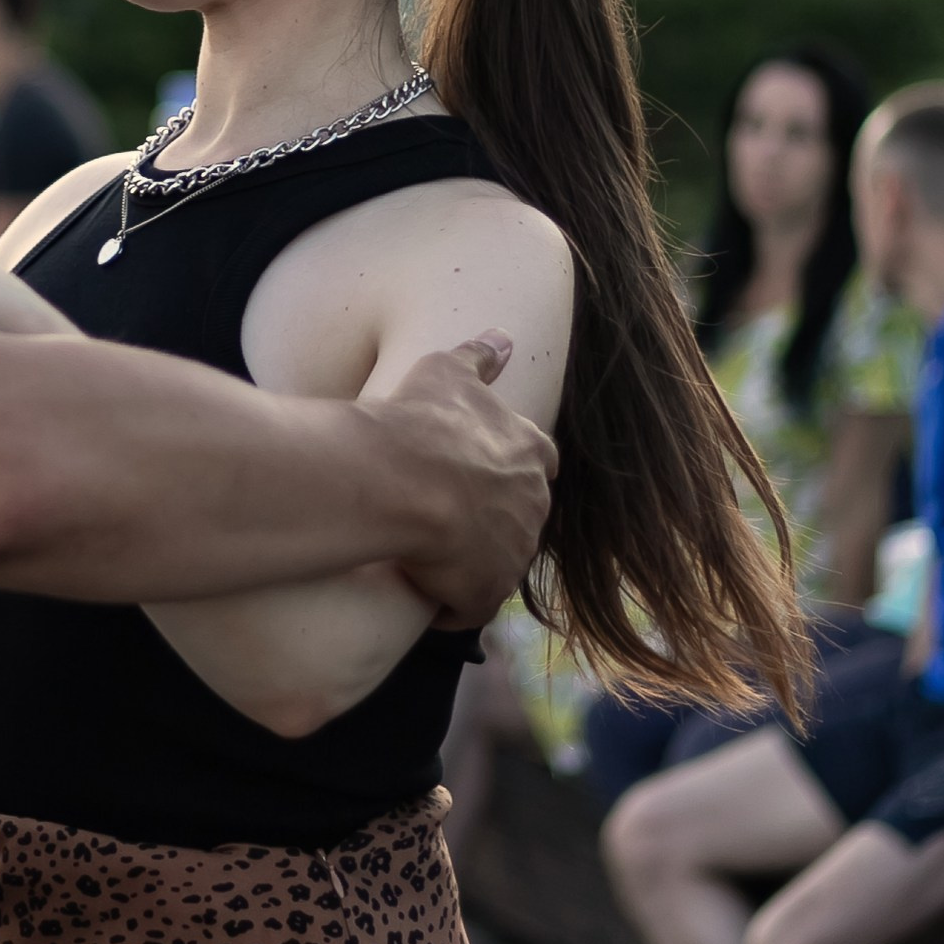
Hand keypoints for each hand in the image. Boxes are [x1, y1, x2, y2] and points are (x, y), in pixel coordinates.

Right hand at [369, 336, 554, 626]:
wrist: (404, 481)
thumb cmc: (423, 421)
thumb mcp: (448, 372)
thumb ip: (480, 355)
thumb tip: (504, 336)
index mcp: (531, 454)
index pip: (538, 464)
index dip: (508, 470)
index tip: (475, 472)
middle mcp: (534, 507)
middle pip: (519, 519)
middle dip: (489, 521)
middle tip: (443, 516)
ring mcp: (514, 554)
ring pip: (496, 564)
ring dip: (468, 563)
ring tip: (426, 556)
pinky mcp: (486, 593)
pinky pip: (470, 607)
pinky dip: (449, 604)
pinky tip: (419, 592)